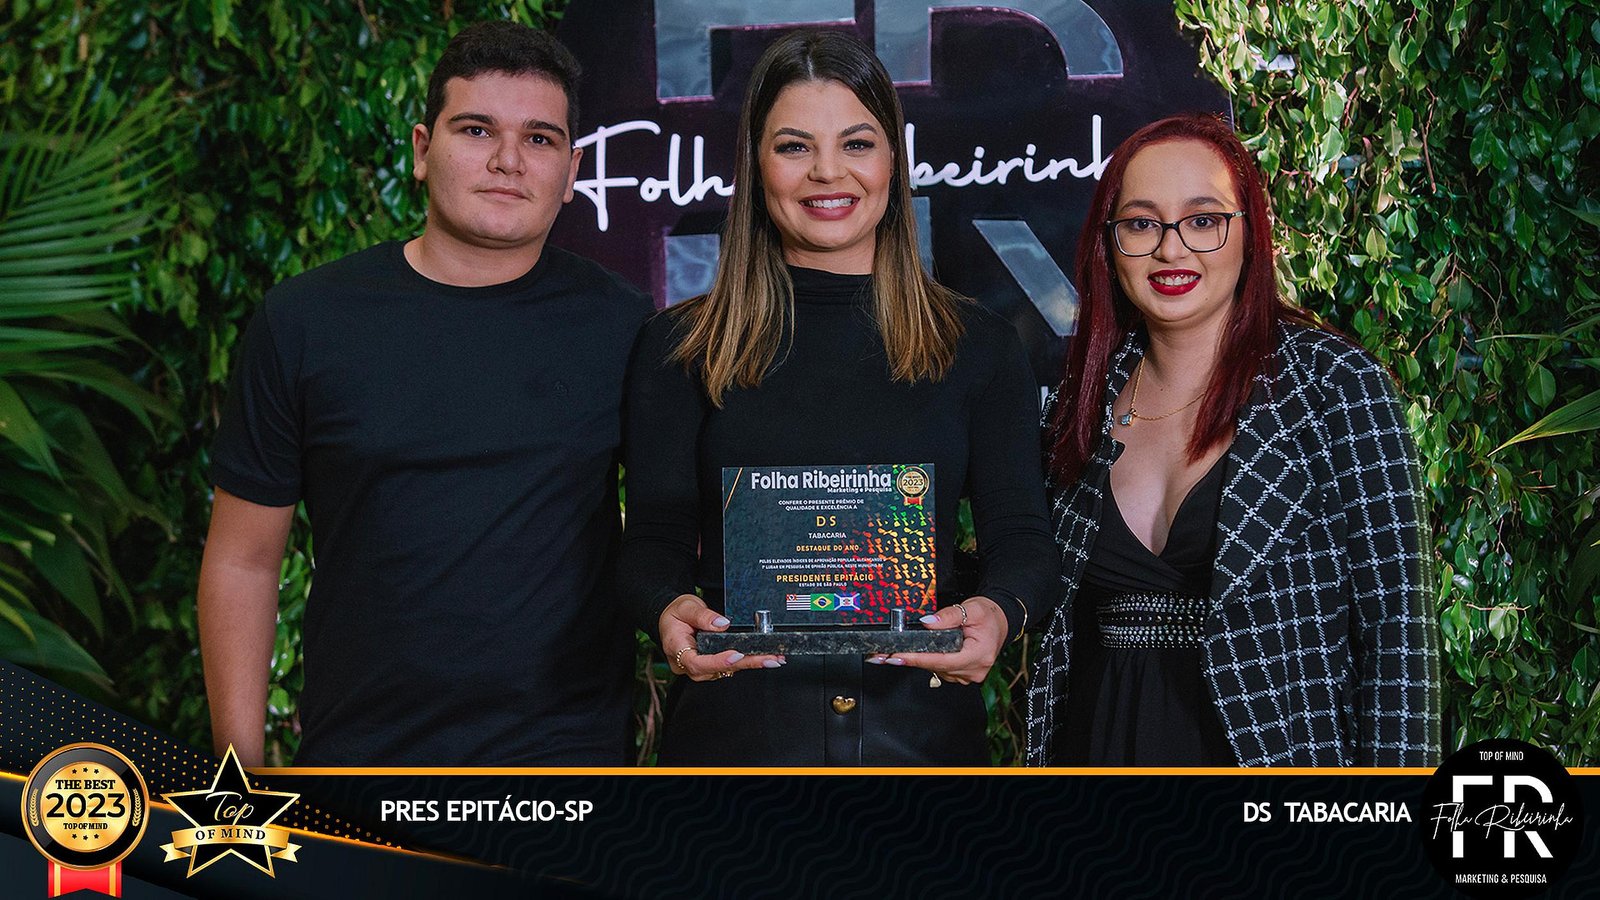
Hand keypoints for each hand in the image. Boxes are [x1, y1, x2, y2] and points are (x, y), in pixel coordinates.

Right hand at [658, 594, 784, 681]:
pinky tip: (762, 658)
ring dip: (749, 664)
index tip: (736, 655)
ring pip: (725, 671)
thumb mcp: (686, 607)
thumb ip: (703, 615)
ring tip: (772, 658)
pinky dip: (745, 662)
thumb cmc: (676, 613)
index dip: (718, 661)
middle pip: (716, 670)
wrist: (672, 617)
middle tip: (769, 659)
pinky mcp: (710, 666)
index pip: (697, 662)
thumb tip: (722, 623)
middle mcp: (687, 664)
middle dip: (745, 664)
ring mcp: (698, 668)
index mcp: (676, 649)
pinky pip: (727, 667)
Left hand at [867, 595, 1007, 684]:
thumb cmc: (988, 616)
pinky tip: (917, 655)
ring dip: (919, 661)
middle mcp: (974, 670)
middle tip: (884, 656)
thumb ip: (948, 616)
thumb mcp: (970, 609)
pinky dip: (929, 662)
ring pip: (937, 670)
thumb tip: (928, 622)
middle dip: (911, 659)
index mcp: (978, 655)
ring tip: (896, 653)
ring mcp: (969, 675)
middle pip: (936, 666)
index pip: (941, 660)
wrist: (1000, 621)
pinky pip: (941, 670)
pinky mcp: (963, 675)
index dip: (917, 659)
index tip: (897, 657)